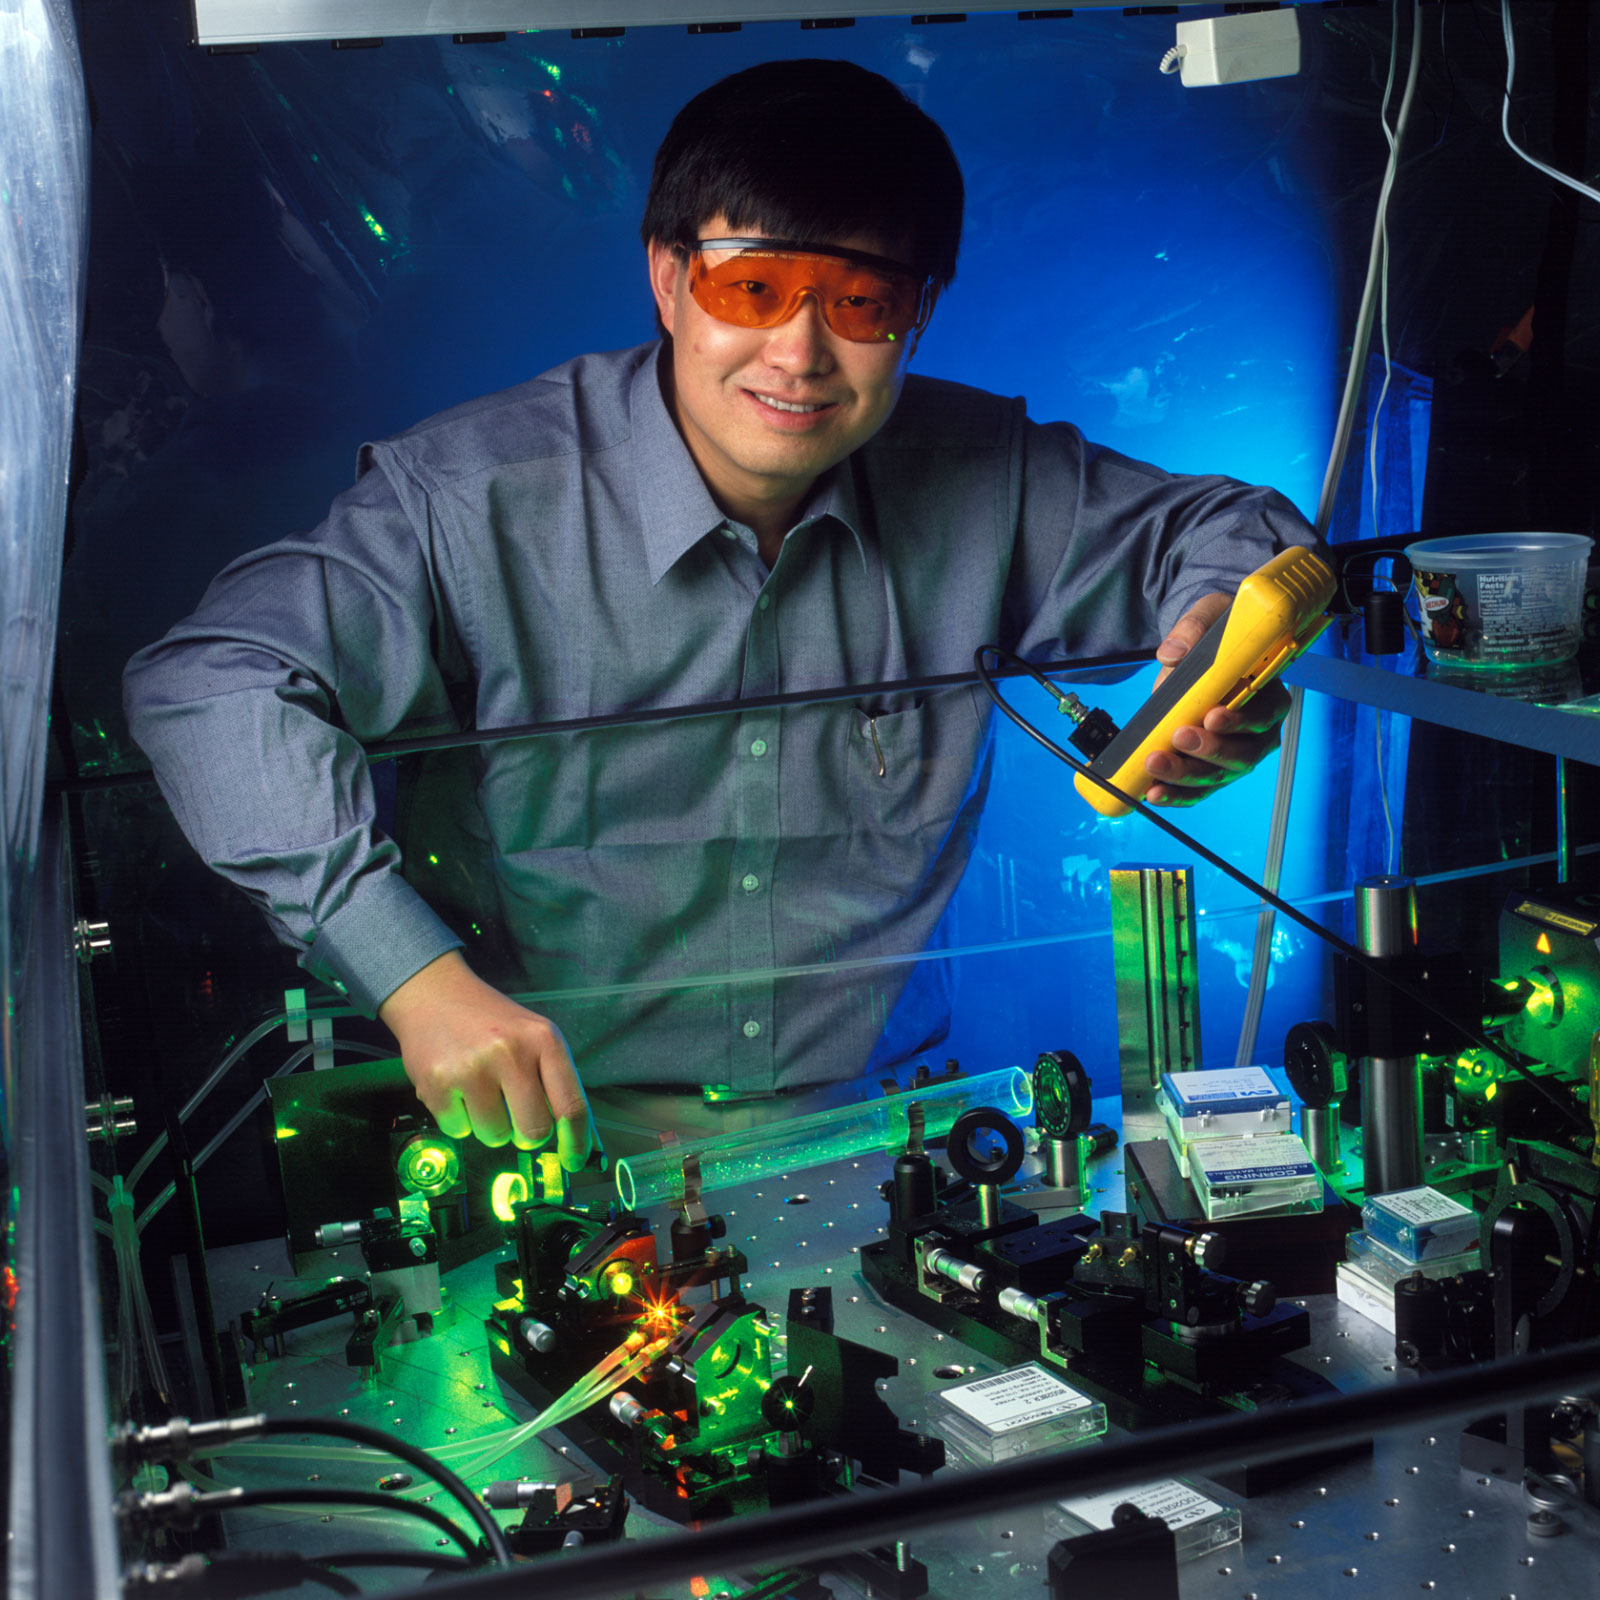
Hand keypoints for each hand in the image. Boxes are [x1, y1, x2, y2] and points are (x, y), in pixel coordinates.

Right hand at [378, 950, 597, 1169]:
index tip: (574, 1162)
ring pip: (495, 1137)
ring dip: (490, 1126)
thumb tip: (577, 1140)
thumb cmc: (492, 1022)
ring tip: (480, 1091)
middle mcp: (510, 1052)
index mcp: (544, 1040)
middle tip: (515, 1115)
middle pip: (534, 1131)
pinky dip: (459, 1119)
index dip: (576, 1143)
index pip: (571, 1105)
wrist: (435, 994)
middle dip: (526, 1134)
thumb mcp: (535, 1037)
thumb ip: (555, 1081)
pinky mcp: (436, 1084)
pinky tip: (456, 1088)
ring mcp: (472, 1068)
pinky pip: (459, 1131)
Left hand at [1143, 591, 1290, 806]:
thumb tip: (1171, 652)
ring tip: (1155, 765)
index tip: (1213, 716)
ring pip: (1218, 776)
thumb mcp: (1208, 617)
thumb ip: (1193, 629)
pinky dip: (1175, 794)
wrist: (1201, 650)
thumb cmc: (1216, 636)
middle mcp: (1259, 731)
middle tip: (1178, 738)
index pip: (1264, 714)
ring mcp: (1235, 753)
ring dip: (1185, 776)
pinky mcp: (1212, 768)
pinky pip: (1197, 789)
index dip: (1241, 720)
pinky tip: (1152, 792)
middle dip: (1208, 751)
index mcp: (1267, 694)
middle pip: (1243, 754)